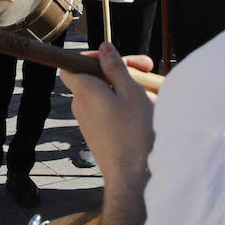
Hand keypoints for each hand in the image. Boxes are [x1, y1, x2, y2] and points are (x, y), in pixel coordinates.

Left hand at [60, 43, 156, 186]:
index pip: (71, 64)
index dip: (91, 56)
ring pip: (106, 94)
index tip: (114, 57)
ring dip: (128, 89)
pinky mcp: (97, 134)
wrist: (131, 176)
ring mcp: (87, 121)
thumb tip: (104, 47)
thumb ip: (116, 66)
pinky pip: (108, 111)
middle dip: (121, 70)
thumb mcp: (130, 91)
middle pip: (95, 77)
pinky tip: (147, 111)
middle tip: (148, 68)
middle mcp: (80, 105)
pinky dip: (126, 105)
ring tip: (153, 95)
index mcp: (84, 90)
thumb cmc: (133, 132)